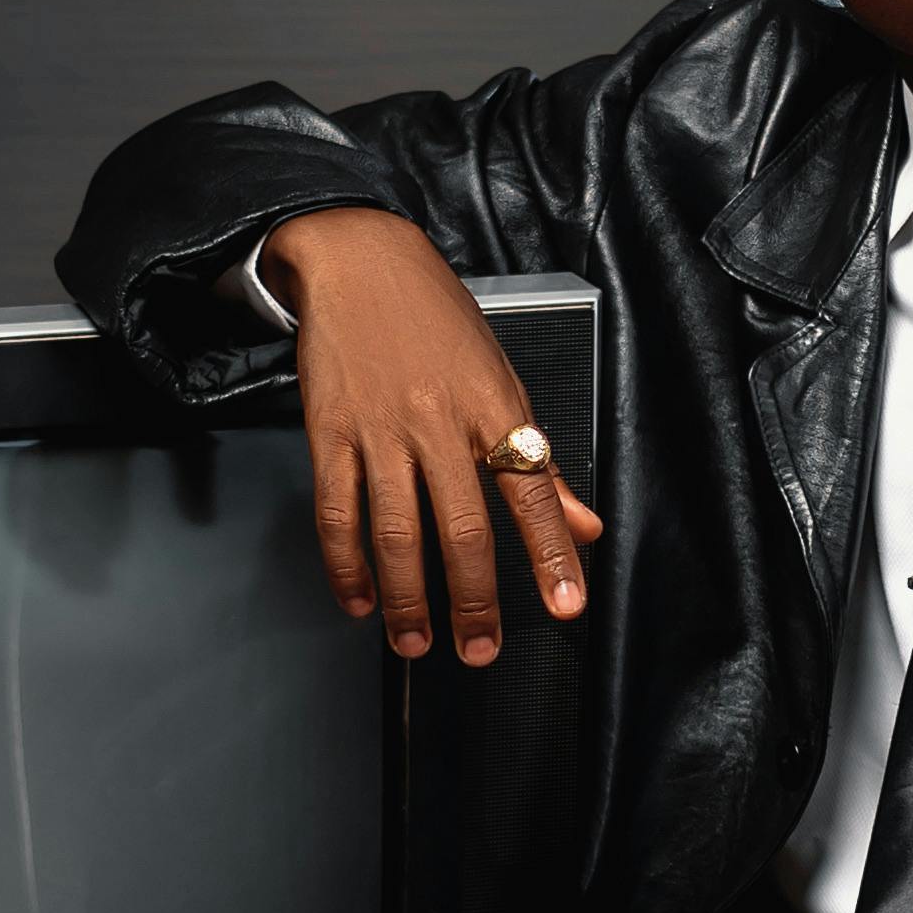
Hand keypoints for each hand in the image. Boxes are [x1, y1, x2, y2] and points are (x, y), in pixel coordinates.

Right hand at [263, 208, 606, 663]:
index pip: (531, 493)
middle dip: (474, 601)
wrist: (360, 262)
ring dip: (407, 600)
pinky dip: (347, 566)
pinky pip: (338, 512)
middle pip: (463, 528)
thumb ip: (538, 462)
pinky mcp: (329, 432)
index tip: (566, 607)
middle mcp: (440, 422)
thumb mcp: (502, 379)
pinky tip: (360, 600)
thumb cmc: (437, 321)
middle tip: (480, 650)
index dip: (551, 555)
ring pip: (396, 532)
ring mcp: (381, 430)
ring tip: (416, 643)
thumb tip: (583, 527)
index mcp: (493, 408)